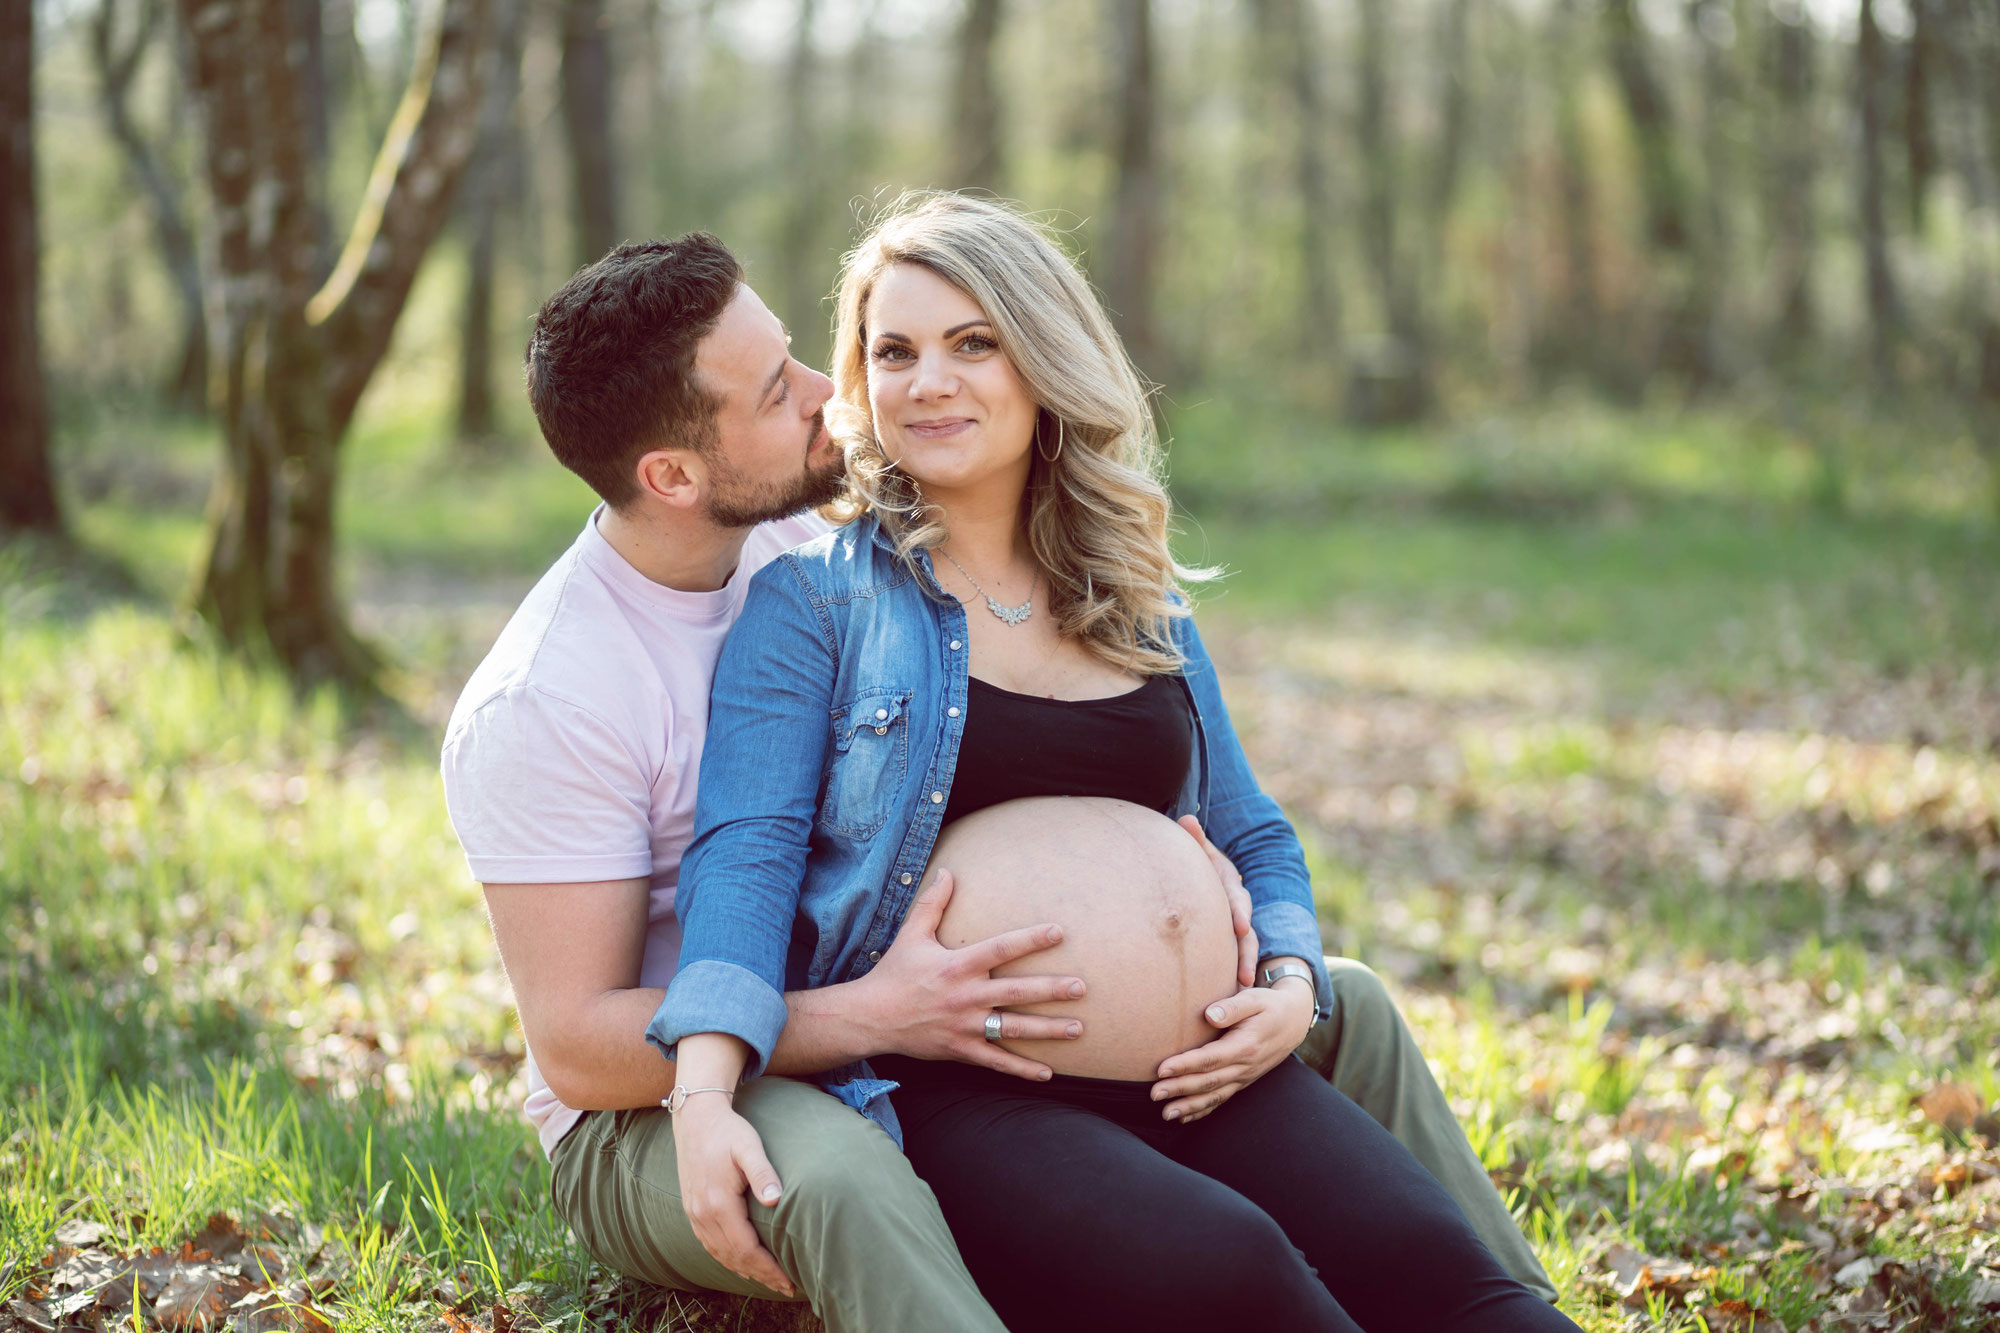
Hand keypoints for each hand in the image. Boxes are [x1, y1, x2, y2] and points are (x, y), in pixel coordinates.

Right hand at [671, 1095, 796, 1297]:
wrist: (695, 1118)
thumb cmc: (728, 1131)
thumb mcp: (749, 1146)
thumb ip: (763, 1173)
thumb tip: (776, 1199)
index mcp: (718, 1203)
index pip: (746, 1248)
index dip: (768, 1268)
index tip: (789, 1280)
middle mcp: (703, 1214)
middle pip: (733, 1257)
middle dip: (761, 1275)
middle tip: (786, 1288)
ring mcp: (694, 1213)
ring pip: (719, 1254)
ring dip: (744, 1271)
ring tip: (768, 1281)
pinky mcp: (691, 1209)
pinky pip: (708, 1244)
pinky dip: (726, 1259)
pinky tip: (739, 1264)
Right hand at [856, 868, 1085, 1079]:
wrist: (872, 1017)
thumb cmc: (895, 973)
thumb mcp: (911, 934)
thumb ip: (932, 903)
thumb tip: (947, 871)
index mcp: (958, 965)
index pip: (1001, 948)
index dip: (1030, 939)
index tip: (1058, 932)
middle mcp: (965, 995)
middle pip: (1016, 992)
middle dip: (1050, 990)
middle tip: (1081, 987)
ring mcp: (965, 1025)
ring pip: (1013, 1028)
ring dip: (1047, 1030)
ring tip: (1077, 1028)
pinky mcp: (961, 1049)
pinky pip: (996, 1061)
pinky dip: (1022, 1069)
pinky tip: (1047, 1074)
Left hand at [1150, 977, 1314, 1124]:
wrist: (1294, 1021)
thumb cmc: (1270, 1006)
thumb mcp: (1254, 998)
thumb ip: (1232, 1007)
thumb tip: (1209, 1015)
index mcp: (1246, 1046)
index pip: (1210, 1059)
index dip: (1185, 1065)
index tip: (1162, 1069)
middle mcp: (1245, 1066)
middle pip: (1208, 1081)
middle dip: (1180, 1089)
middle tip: (1154, 1094)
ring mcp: (1244, 1077)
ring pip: (1214, 1095)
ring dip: (1189, 1106)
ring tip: (1166, 1113)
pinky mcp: (1242, 1081)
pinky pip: (1222, 1099)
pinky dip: (1203, 1110)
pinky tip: (1184, 1117)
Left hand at [1176, 816, 1257, 986]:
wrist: (1218, 884)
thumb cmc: (1207, 870)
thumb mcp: (1206, 856)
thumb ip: (1197, 841)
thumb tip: (1186, 818)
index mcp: (1232, 891)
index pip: (1238, 901)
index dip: (1240, 913)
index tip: (1240, 927)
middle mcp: (1239, 913)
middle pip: (1247, 935)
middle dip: (1246, 953)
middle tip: (1245, 973)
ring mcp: (1238, 932)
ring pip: (1245, 952)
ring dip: (1243, 970)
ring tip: (1240, 990)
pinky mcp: (1230, 948)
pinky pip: (1234, 962)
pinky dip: (1234, 981)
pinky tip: (1228, 1002)